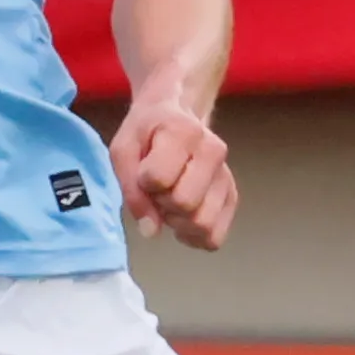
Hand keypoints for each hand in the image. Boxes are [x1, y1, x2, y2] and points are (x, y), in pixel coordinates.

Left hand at [110, 95, 236, 250]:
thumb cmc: (146, 134)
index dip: (143, 184)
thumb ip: (131, 188)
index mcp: (184, 132)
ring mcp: (226, 175)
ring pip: (203, 224)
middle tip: (157, 189)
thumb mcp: (123, 150)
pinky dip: (194, 236)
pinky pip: (214, 236)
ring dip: (178, 222)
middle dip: (162, 204)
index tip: (144, 172)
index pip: (159, 178)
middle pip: (185, 203)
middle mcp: (213, 151)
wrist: (176, 118)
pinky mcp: (232, 197)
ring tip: (171, 203)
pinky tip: (183, 220)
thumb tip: (151, 231)